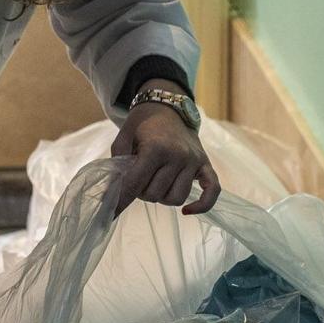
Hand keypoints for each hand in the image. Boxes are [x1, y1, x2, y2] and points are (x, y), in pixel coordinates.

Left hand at [111, 91, 219, 214]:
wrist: (167, 108)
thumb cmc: (141, 125)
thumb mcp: (122, 140)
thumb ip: (118, 168)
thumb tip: (112, 196)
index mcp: (156, 148)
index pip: (136, 184)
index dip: (121, 199)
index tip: (110, 214)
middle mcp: (178, 155)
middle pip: (156, 195)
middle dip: (142, 192)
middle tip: (139, 179)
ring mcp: (194, 161)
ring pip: (177, 198)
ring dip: (163, 196)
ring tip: (156, 183)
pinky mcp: (206, 165)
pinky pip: (212, 192)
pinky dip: (202, 205)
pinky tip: (187, 210)